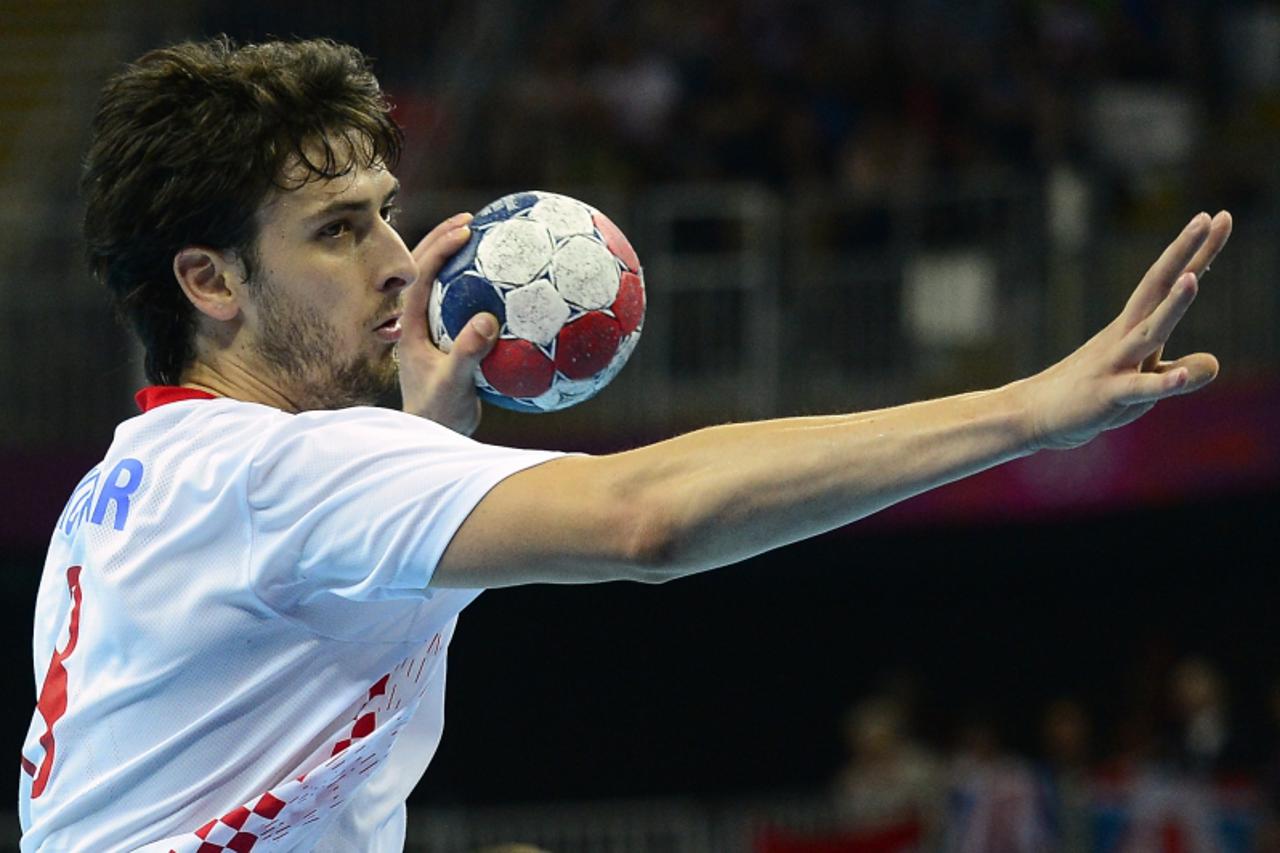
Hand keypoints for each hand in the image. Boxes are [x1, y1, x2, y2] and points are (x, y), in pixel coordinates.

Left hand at [397, 212, 498, 434]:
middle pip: (425, 268)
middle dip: (444, 238)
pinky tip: (507, 286)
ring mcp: (432, 328)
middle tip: (473, 220)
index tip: (466, 231)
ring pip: (442, 283)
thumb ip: (467, 354)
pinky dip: (480, 288)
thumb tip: (487, 320)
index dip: (440, 247)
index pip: (421, 275)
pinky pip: (463, 304)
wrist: (434, 434)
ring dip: (458, 258)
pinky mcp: (447, 338)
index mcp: (411, 325)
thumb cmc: (439, 413)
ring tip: (484, 239)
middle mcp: (418, 321)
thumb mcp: (454, 385)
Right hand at [1019, 210, 1231, 450]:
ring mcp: (1115, 363)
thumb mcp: (1141, 386)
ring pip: (1149, 332)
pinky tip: (1178, 377)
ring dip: (1171, 306)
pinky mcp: (1106, 394)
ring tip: (1191, 278)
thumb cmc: (1089, 394)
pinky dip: (1159, 383)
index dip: (1197, 252)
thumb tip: (1214, 363)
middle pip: (1156, 289)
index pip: (1170, 282)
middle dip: (1182, 255)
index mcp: (1134, 327)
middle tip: (1205, 218)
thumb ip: (1176, 371)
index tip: (1219, 217)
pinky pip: (1136, 388)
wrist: (1035, 413)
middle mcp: (1125, 336)